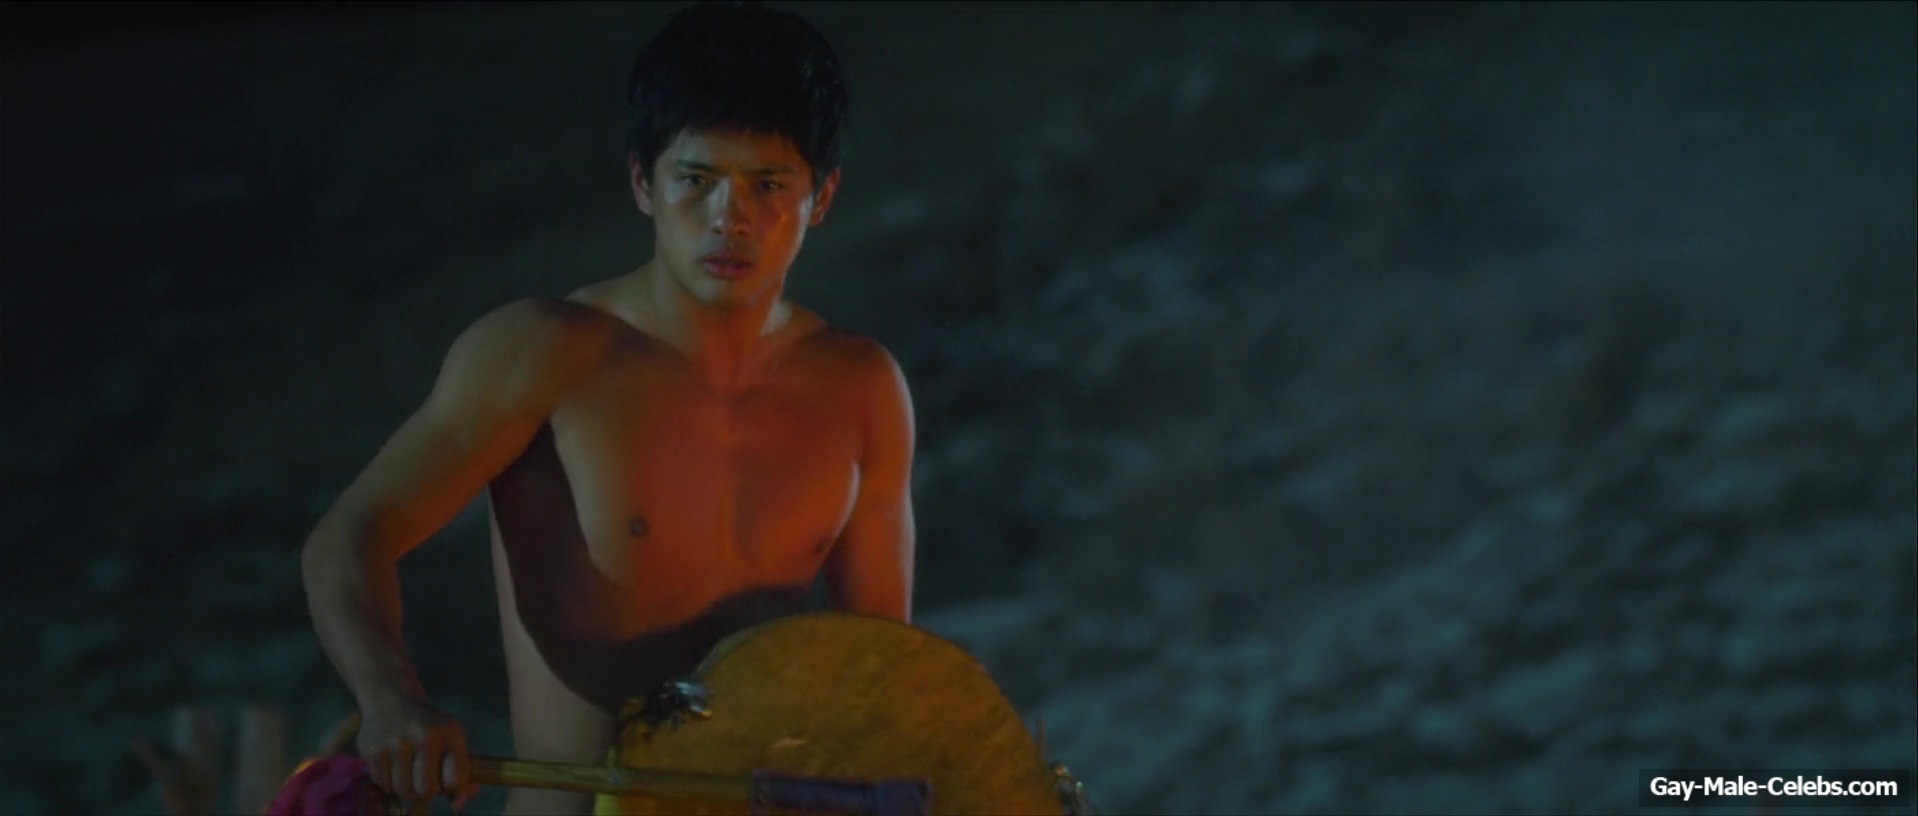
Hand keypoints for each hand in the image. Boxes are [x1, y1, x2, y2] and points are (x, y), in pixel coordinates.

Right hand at [355, 694, 477, 809]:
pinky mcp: (373, 749)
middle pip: (426, 791)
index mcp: (449, 734)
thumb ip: (461, 775)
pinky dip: (388, 781)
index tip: (444, 779)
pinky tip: (392, 764)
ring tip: (407, 769)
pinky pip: (383, 784)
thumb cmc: (429, 727)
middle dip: (425, 790)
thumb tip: (458, 806)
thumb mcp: (452, 741)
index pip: (455, 780)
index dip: (450, 787)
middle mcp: (424, 736)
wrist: (391, 699)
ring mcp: (396, 743)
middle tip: (423, 777)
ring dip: (406, 787)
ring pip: (403, 790)